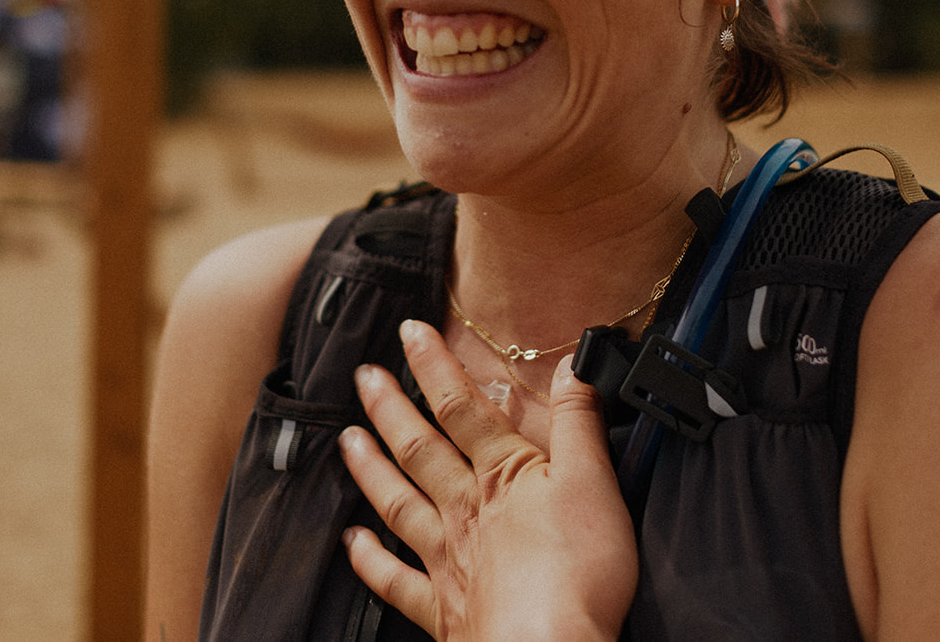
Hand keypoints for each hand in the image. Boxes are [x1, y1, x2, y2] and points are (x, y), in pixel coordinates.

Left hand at [338, 320, 636, 640]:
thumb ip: (579, 422)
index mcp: (503, 475)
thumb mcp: (594, 482)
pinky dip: (369, 561)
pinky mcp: (443, 609)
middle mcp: (465, 510)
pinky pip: (395, 581)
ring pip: (399, 502)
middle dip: (390, 407)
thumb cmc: (577, 574)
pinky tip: (351, 543)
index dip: (435, 365)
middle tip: (363, 375)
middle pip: (420, 448)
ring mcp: (448, 560)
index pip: (462, 407)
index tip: (409, 330)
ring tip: (346, 439)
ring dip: (371, 467)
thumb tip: (573, 364)